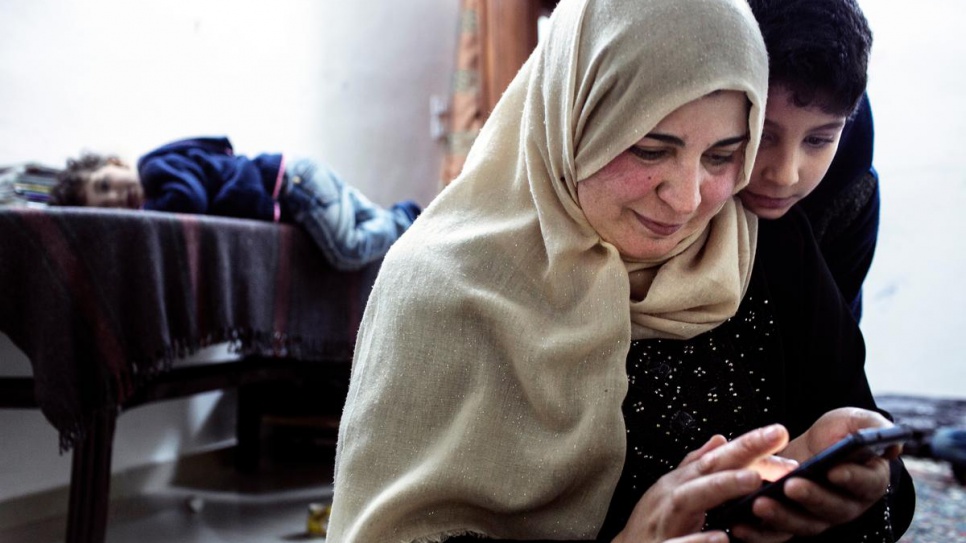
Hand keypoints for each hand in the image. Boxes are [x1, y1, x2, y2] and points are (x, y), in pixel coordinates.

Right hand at [613, 424, 798, 542]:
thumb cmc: (654, 523)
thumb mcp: (672, 491)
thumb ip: (696, 467)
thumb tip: (720, 440)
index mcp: (679, 483)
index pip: (717, 458)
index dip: (747, 444)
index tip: (779, 433)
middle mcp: (671, 497)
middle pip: (706, 469)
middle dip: (740, 453)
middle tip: (775, 438)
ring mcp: (665, 522)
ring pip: (689, 499)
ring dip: (720, 486)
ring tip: (752, 478)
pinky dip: (696, 542)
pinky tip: (720, 539)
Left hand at [732, 408, 895, 540]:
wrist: (807, 448)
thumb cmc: (835, 434)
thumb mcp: (853, 421)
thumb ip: (872, 427)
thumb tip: (893, 446)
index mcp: (867, 482)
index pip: (865, 483)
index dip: (851, 478)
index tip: (833, 469)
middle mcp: (844, 506)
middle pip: (832, 508)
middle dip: (811, 497)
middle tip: (791, 485)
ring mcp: (816, 518)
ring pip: (803, 524)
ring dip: (782, 516)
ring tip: (759, 503)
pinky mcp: (789, 524)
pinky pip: (775, 535)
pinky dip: (758, 533)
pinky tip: (739, 524)